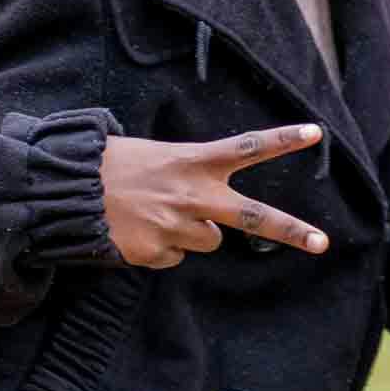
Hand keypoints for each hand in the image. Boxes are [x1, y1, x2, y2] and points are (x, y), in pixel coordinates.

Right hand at [99, 124, 330, 268]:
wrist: (66, 190)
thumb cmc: (112, 166)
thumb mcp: (157, 155)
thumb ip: (191, 177)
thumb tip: (213, 220)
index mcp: (193, 161)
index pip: (247, 147)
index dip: (282, 140)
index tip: (315, 133)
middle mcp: (193, 195)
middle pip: (254, 217)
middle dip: (292, 231)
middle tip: (323, 243)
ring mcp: (177, 226)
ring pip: (207, 242)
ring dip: (190, 232)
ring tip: (154, 213)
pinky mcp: (156, 252)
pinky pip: (174, 257)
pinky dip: (160, 248)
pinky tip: (136, 229)